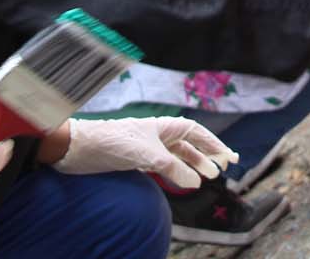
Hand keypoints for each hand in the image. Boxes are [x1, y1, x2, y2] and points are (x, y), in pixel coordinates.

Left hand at [54, 118, 237, 188]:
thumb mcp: (148, 155)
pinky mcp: (136, 160)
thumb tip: (196, 182)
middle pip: (189, 145)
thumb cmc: (113, 143)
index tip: (229, 157)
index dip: (214, 144)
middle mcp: (158, 135)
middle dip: (206, 156)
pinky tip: (180, 181)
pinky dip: (175, 174)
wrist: (80, 148)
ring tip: (205, 178)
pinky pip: (164, 166)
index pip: (196, 133)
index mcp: (164, 127)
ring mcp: (147, 148)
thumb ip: (174, 168)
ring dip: (192, 166)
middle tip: (221, 170)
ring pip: (177, 157)